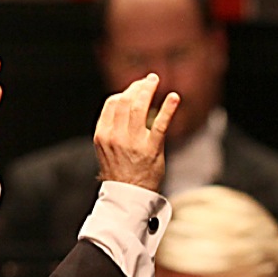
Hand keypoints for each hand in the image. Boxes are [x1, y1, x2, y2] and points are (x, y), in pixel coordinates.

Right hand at [94, 73, 179, 189]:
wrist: (129, 196)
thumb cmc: (121, 171)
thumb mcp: (107, 148)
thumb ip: (113, 127)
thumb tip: (125, 104)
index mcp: (103, 134)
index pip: (112, 103)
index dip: (125, 91)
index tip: (136, 87)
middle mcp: (116, 136)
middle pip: (125, 101)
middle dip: (137, 87)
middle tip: (149, 80)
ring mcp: (133, 142)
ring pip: (139, 107)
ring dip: (148, 90)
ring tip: (155, 81)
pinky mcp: (151, 149)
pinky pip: (160, 124)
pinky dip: (168, 108)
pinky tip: (174, 97)